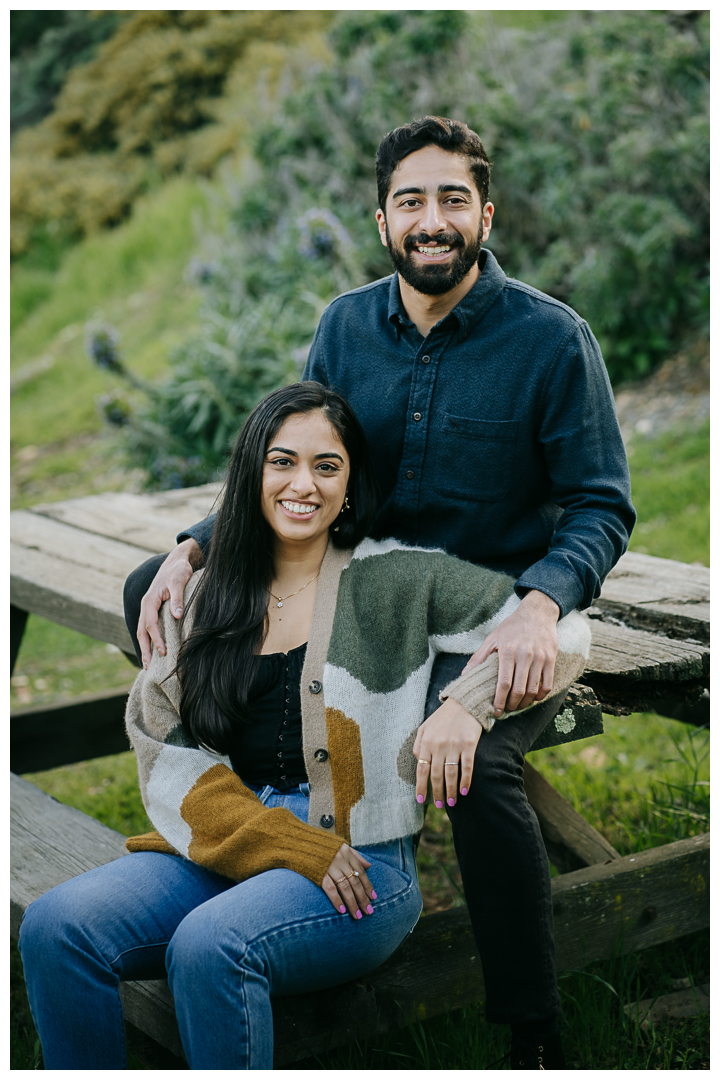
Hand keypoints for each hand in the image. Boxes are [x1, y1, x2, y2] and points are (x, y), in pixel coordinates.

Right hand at [137, 539, 202, 667]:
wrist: (176, 562)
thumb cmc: (178, 571)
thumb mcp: (179, 581)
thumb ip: (178, 598)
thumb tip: (177, 616)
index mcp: (150, 600)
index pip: (150, 624)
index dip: (156, 639)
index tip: (163, 651)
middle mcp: (146, 605)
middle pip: (141, 631)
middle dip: (144, 649)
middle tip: (148, 667)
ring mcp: (148, 608)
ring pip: (142, 631)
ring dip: (145, 647)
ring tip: (147, 664)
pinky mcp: (153, 610)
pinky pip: (147, 627)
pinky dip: (148, 640)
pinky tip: (153, 650)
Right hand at [322, 844, 374, 919]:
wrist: (301, 841)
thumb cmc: (322, 845)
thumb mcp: (341, 845)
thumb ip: (356, 855)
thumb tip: (368, 865)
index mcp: (347, 854)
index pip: (360, 872)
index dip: (368, 886)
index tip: (373, 898)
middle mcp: (341, 861)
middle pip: (355, 882)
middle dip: (363, 898)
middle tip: (368, 911)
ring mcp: (330, 867)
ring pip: (345, 888)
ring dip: (352, 903)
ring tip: (357, 915)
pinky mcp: (319, 873)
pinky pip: (330, 889)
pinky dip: (336, 900)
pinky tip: (342, 910)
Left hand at [413, 697, 481, 807]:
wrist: (464, 703)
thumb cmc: (443, 717)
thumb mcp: (425, 727)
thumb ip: (418, 743)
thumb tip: (416, 760)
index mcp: (426, 741)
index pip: (421, 768)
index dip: (421, 786)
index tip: (421, 800)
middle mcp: (439, 745)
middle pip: (436, 775)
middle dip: (437, 793)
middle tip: (439, 805)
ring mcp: (454, 745)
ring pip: (451, 774)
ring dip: (450, 791)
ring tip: (451, 802)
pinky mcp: (469, 744)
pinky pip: (467, 767)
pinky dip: (465, 781)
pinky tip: (465, 791)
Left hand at [463, 590, 559, 717]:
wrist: (537, 613)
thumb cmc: (511, 627)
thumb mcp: (492, 638)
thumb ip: (479, 657)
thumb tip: (465, 675)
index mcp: (508, 651)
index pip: (503, 683)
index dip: (499, 700)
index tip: (496, 711)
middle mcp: (525, 654)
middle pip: (519, 689)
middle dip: (512, 705)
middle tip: (506, 710)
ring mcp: (540, 657)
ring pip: (534, 689)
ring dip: (525, 703)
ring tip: (517, 706)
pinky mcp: (551, 658)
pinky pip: (547, 684)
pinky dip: (540, 696)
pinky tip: (533, 698)